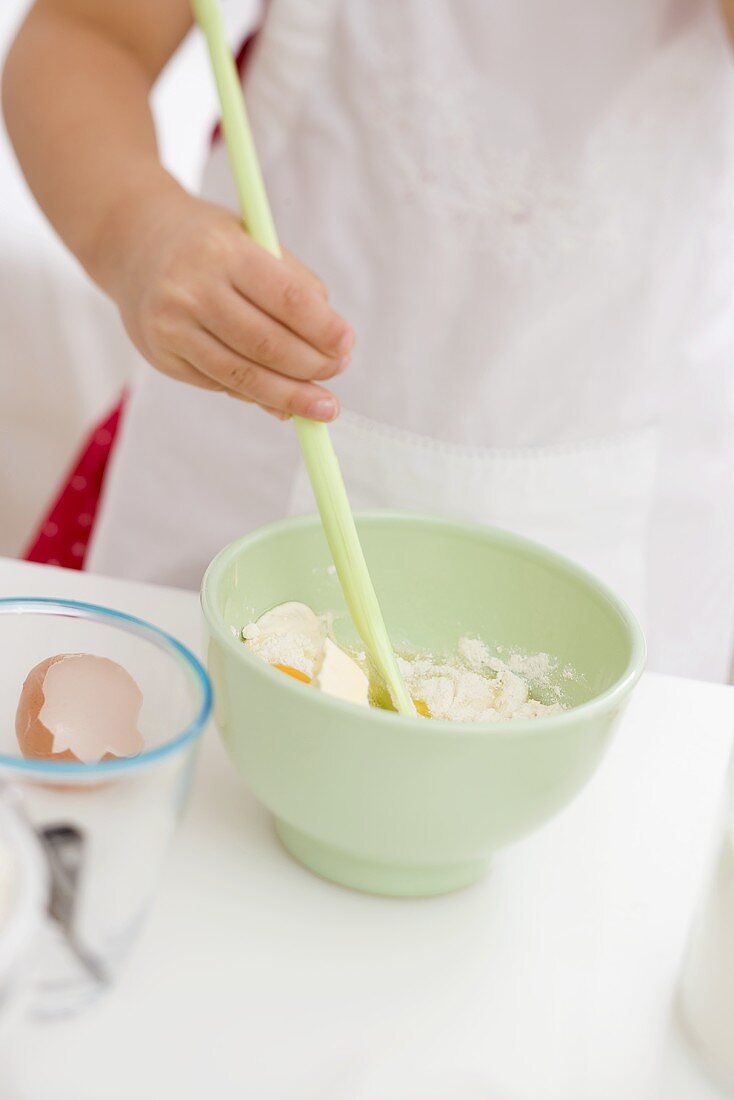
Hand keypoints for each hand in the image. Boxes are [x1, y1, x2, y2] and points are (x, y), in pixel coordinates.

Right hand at [98, 184, 353, 419]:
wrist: (132, 241)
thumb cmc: (209, 242)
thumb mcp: (254, 240)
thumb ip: (296, 287)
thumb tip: (329, 352)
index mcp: (223, 251)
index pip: (286, 299)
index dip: (323, 329)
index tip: (347, 346)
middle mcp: (191, 289)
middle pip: (266, 345)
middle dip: (311, 368)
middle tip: (337, 374)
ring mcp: (171, 326)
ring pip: (242, 375)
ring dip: (289, 397)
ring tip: (321, 407)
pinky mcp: (161, 356)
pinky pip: (220, 383)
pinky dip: (255, 393)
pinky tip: (278, 397)